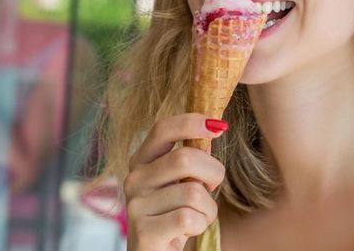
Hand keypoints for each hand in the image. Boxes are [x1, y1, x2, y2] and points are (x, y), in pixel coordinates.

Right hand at [124, 113, 227, 250]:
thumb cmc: (173, 215)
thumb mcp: (180, 182)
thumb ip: (190, 157)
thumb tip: (214, 126)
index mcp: (141, 161)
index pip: (163, 129)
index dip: (192, 122)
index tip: (219, 126)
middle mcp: (133, 179)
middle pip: (185, 158)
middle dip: (212, 172)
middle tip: (210, 187)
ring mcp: (136, 206)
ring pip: (193, 191)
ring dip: (207, 207)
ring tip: (194, 216)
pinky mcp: (144, 232)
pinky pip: (189, 217)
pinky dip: (200, 225)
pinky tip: (186, 231)